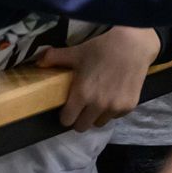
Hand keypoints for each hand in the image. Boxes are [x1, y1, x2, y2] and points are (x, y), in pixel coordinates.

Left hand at [37, 26, 162, 132]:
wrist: (134, 45)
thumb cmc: (102, 48)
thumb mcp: (76, 52)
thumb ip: (55, 58)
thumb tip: (38, 62)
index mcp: (81, 94)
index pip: (67, 120)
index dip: (66, 115)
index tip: (68, 109)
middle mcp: (98, 105)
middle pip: (82, 127)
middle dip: (80, 119)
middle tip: (82, 107)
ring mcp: (115, 107)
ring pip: (99, 123)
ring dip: (97, 116)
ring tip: (98, 102)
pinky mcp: (129, 106)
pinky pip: (116, 116)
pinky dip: (113, 110)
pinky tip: (114, 95)